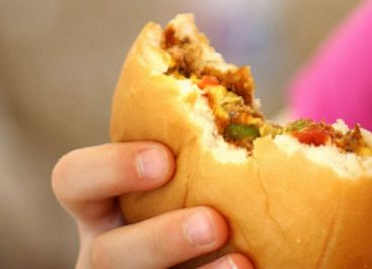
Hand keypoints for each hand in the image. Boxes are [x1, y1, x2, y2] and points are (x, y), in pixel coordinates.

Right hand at [52, 142, 252, 268]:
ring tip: (243, 263)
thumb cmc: (218, 186)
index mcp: (104, 201)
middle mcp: (107, 249)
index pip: (74, 180)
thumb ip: (221, 140)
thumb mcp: (206, 163)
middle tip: (214, 222)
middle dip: (159, 240)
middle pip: (106, 255)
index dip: (110, 168)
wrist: (238, 237)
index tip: (165, 158)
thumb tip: (297, 118)